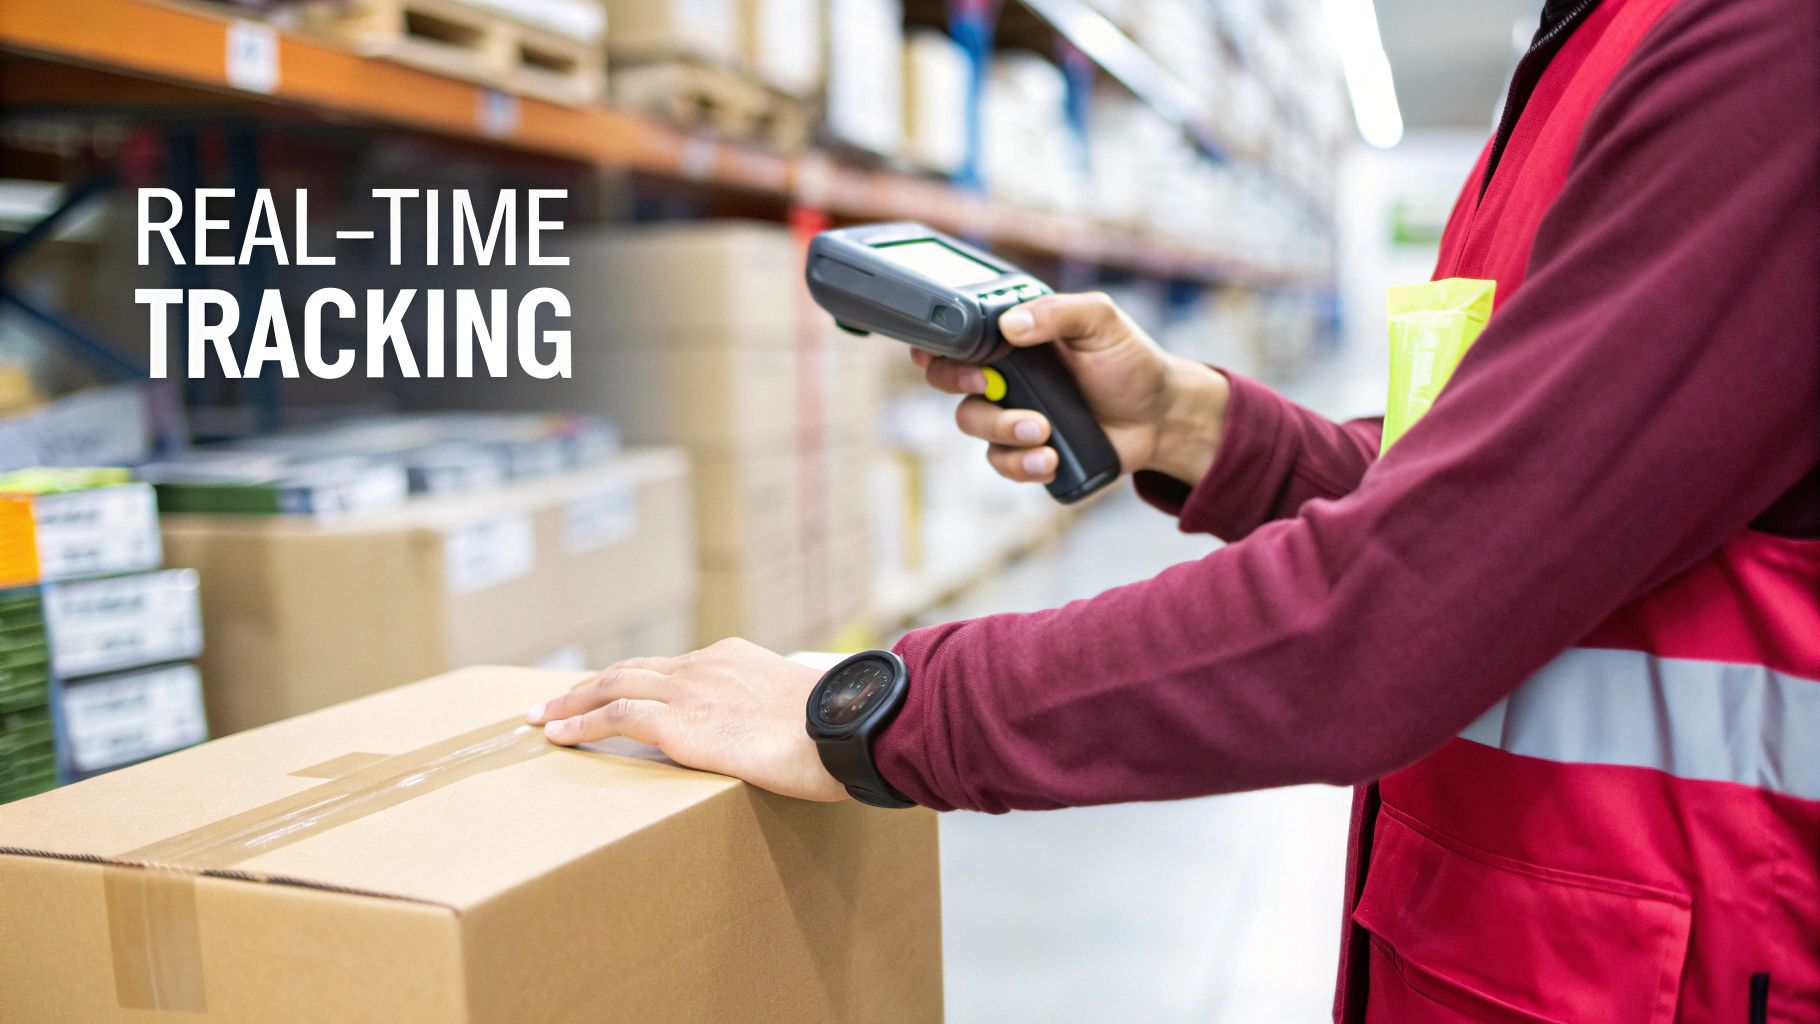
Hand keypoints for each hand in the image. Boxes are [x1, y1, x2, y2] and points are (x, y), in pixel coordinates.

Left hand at [526, 638, 848, 801]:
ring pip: (614, 685)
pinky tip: (558, 734)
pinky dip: (581, 723)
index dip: (633, 680)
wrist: (846, 727)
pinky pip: (617, 716)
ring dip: (572, 701)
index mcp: (734, 660)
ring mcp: (691, 691)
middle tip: (555, 701)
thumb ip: (776, 718)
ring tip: (543, 717)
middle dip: (589, 685)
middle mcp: (706, 666)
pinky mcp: (681, 723)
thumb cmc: (839, 730)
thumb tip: (779, 741)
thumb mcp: (803, 712)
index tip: (610, 692)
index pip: (670, 669)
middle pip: (631, 669)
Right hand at [914, 292, 1229, 485]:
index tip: (937, 352)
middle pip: (949, 380)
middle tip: (990, 385)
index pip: (959, 335)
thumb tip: (1010, 324)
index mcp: (1015, 337)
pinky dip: (1020, 464)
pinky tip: (1050, 458)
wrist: (1161, 416)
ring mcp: (1013, 414)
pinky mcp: (1027, 452)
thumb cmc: (1131, 362)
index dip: (937, 344)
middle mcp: (1006, 375)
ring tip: (1041, 430)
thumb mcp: (1101, 321)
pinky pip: (1001, 463)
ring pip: (973, 424)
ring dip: (1001, 429)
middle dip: (959, 383)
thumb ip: (1058, 312)